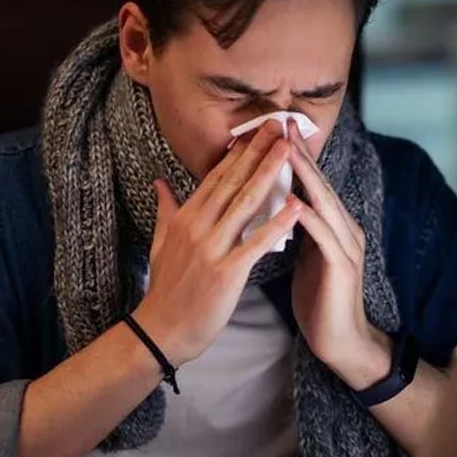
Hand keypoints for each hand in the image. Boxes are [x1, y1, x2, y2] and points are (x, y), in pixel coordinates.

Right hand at [132, 119, 301, 366]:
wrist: (161, 331)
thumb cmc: (165, 289)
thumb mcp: (160, 243)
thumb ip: (165, 209)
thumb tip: (160, 181)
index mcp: (185, 217)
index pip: (216, 176)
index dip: (239, 151)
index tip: (258, 129)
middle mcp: (197, 227)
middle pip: (233, 181)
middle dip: (258, 151)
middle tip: (279, 125)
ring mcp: (211, 248)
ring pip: (245, 203)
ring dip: (270, 174)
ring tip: (290, 151)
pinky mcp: (226, 272)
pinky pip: (256, 243)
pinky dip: (277, 224)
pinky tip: (297, 207)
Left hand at [286, 119, 391, 390]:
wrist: (340, 342)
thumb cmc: (317, 299)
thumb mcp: (303, 255)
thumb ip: (294, 227)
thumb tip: (275, 202)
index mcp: (332, 224)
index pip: (310, 182)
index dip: (293, 155)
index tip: (272, 128)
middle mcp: (344, 228)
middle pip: (319, 183)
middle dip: (299, 153)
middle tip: (281, 123)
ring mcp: (346, 246)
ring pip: (324, 203)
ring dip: (305, 177)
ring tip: (286, 151)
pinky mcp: (343, 268)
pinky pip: (325, 238)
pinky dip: (310, 219)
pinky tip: (295, 203)